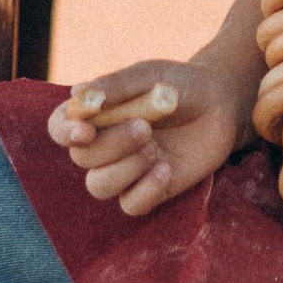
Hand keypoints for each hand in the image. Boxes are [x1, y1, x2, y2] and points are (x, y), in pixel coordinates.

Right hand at [45, 59, 242, 218]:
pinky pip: (130, 205)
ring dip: (125, 169)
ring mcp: (126, 170)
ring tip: (156, 149)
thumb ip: (115, 85)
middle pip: (82, 159)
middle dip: (111, 145)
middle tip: (145, 128)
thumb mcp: (149, 76)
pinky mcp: (150, 190)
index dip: (65, 132)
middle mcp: (104, 145)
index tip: (85, 130)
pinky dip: (145, 191)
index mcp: (96, 114)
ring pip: (100, 186)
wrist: (221, 103)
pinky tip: (166, 170)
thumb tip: (77, 95)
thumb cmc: (179, 85)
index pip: (60, 128)